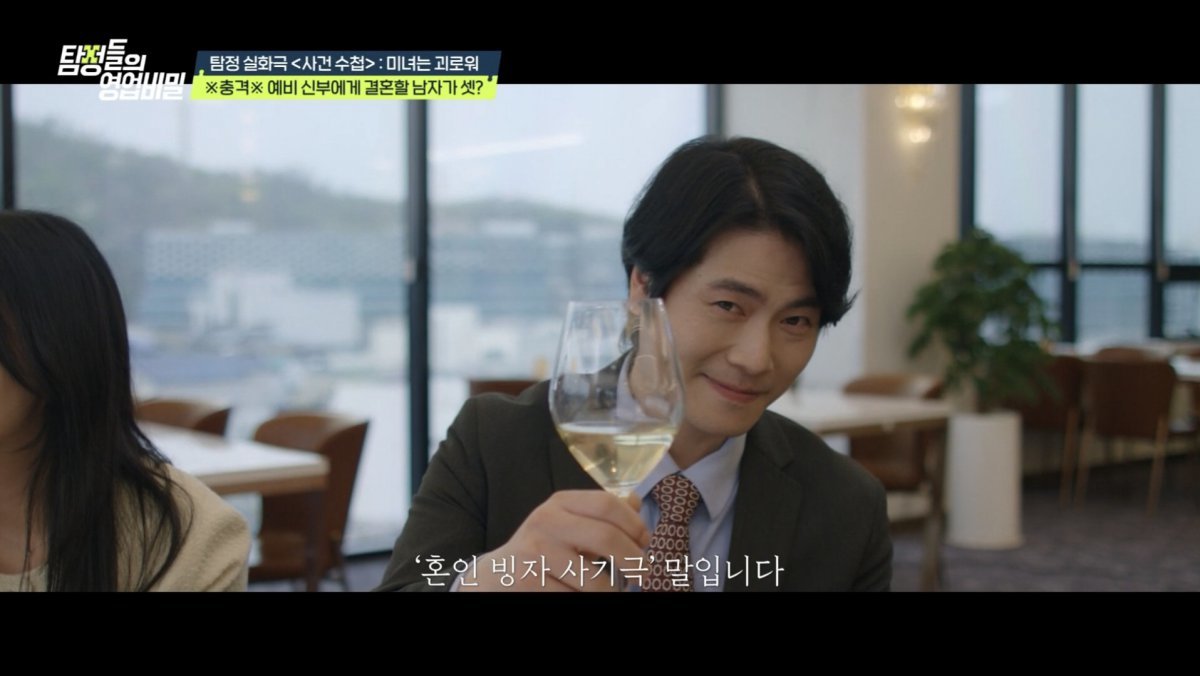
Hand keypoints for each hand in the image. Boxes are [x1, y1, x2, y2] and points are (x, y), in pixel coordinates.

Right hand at [458, 490, 648, 590]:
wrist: (498, 576)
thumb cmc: (544, 548)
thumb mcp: (568, 522)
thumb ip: (601, 514)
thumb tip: (635, 502)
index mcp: (560, 503)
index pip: (607, 504)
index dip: (634, 524)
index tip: (646, 542)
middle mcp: (546, 522)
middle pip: (607, 538)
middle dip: (635, 561)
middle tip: (646, 574)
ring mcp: (536, 554)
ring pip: (595, 580)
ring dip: (612, 591)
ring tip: (611, 591)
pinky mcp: (531, 584)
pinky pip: (575, 598)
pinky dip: (586, 600)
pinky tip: (580, 594)